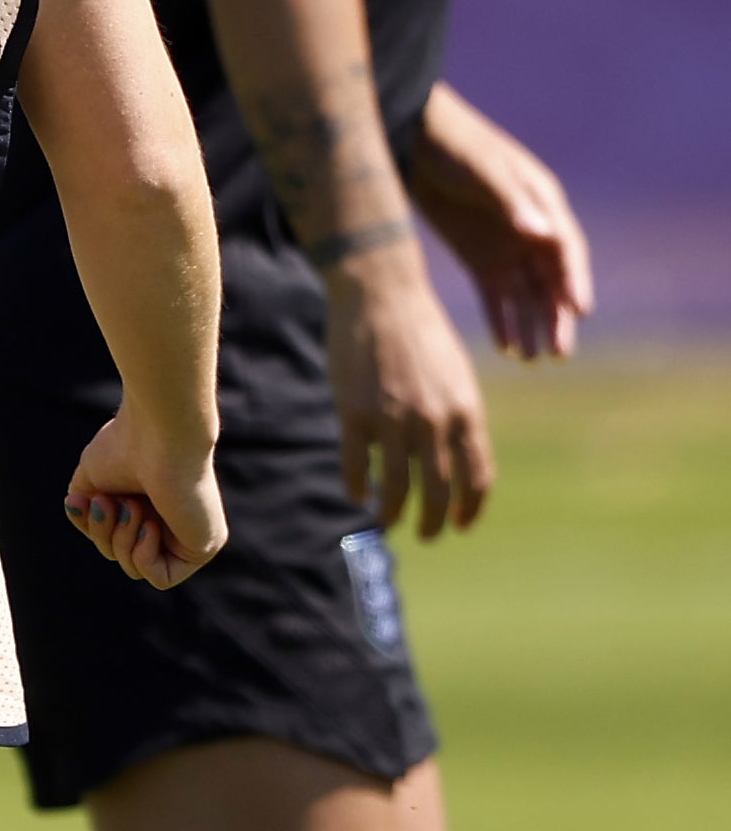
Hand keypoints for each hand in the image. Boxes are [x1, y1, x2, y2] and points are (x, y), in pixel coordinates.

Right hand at [58, 409, 224, 589]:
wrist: (159, 433)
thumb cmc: (124, 447)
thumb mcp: (89, 482)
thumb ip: (87, 512)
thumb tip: (87, 518)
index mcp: (146, 506)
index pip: (111, 539)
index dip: (93, 528)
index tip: (85, 500)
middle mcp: (169, 522)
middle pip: (120, 556)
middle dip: (103, 534)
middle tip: (108, 502)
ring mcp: (187, 535)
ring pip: (136, 568)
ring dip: (122, 541)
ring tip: (132, 508)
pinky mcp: (203, 546)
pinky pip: (161, 578)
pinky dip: (143, 557)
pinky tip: (149, 526)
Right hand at [325, 266, 495, 535]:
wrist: (382, 296)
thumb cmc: (420, 332)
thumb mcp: (454, 374)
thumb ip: (456, 415)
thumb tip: (453, 456)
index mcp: (466, 410)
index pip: (477, 476)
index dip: (470, 508)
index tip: (461, 525)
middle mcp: (434, 420)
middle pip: (438, 489)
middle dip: (433, 520)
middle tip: (425, 535)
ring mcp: (393, 418)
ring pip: (396, 485)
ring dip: (394, 512)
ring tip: (388, 522)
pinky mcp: (354, 412)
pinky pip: (357, 464)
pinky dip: (357, 485)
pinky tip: (357, 494)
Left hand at [404, 99, 592, 361]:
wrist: (411, 140)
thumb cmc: (454, 146)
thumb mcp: (483, 171)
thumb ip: (512, 203)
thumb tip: (541, 234)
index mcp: (543, 204)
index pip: (567, 251)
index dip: (574, 281)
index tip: (579, 312)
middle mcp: (531, 230)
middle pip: (551, 280)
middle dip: (557, 317)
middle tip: (561, 353)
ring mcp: (505, 246)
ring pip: (525, 294)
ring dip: (532, 325)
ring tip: (536, 361)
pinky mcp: (478, 257)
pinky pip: (495, 295)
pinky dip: (501, 320)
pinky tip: (507, 348)